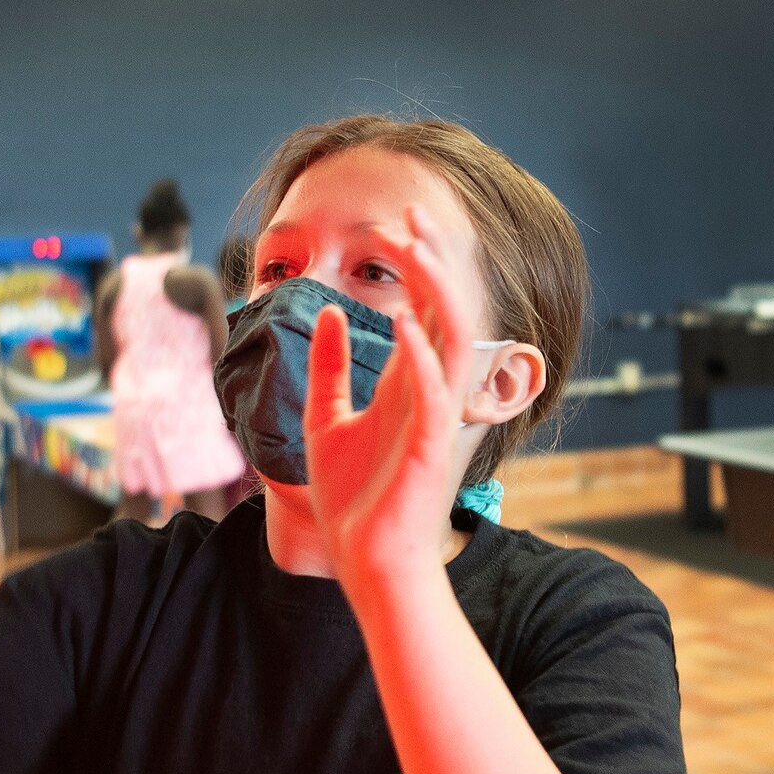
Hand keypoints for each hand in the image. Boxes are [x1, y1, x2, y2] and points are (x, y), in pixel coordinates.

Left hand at [303, 205, 473, 587]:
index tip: (393, 222)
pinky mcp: (430, 445)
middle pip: (444, 309)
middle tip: (408, 212)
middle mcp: (427, 391)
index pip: (421, 307)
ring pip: (451, 338)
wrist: (359, 560)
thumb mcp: (323, 420)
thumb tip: (329, 312)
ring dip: (435, 290)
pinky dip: (421, 353)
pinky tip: (403, 319)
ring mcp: (433, 416)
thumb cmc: (350, 501)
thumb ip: (328, 367)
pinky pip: (435, 391)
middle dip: (430, 258)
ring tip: (413, 246)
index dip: (414, 264)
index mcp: (406, 383)